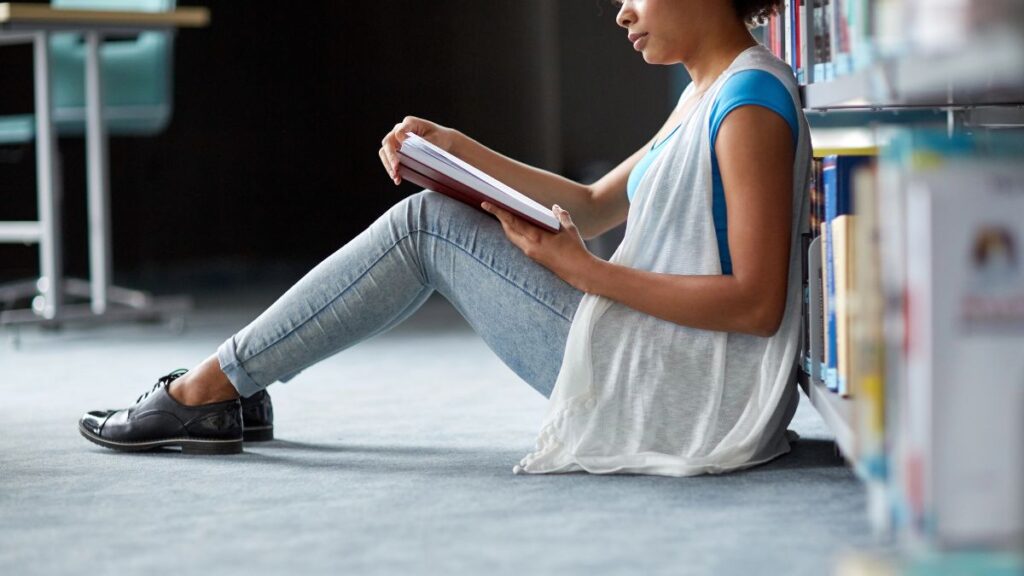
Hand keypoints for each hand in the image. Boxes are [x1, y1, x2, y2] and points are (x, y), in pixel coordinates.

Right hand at [379, 116, 458, 185]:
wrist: (443, 142)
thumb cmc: (440, 138)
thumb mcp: (435, 139)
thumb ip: (421, 141)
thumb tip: (406, 145)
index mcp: (409, 123)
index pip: (399, 132)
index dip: (400, 140)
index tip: (404, 148)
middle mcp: (399, 130)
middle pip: (388, 142)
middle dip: (390, 156)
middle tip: (396, 168)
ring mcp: (397, 141)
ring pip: (385, 152)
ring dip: (388, 165)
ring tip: (395, 176)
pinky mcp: (397, 151)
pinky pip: (389, 160)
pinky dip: (392, 169)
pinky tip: (397, 179)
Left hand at [481, 202, 597, 291]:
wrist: (578, 271)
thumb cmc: (575, 249)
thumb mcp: (569, 229)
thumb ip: (561, 216)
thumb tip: (556, 208)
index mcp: (536, 236)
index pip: (512, 221)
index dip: (498, 212)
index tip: (486, 204)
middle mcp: (529, 246)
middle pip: (508, 230)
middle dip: (501, 217)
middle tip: (496, 206)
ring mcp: (530, 253)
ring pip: (513, 237)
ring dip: (508, 226)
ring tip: (506, 214)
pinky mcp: (533, 257)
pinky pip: (520, 242)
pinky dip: (517, 233)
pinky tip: (520, 227)